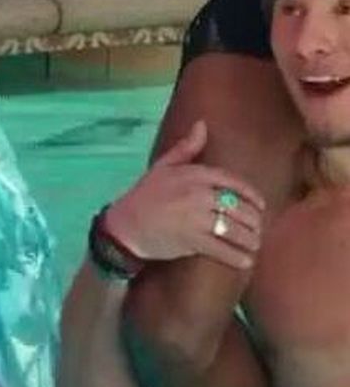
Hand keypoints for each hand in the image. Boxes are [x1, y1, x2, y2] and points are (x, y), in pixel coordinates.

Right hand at [104, 121, 264, 270]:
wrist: (125, 225)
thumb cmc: (146, 195)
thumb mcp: (163, 166)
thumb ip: (186, 147)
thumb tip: (202, 124)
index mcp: (193, 174)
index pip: (233, 182)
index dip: (252, 196)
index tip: (261, 206)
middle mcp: (198, 194)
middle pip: (240, 208)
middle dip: (254, 222)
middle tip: (257, 230)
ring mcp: (196, 218)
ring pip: (237, 230)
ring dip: (251, 240)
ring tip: (253, 245)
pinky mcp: (193, 241)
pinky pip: (225, 250)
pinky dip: (239, 258)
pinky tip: (245, 261)